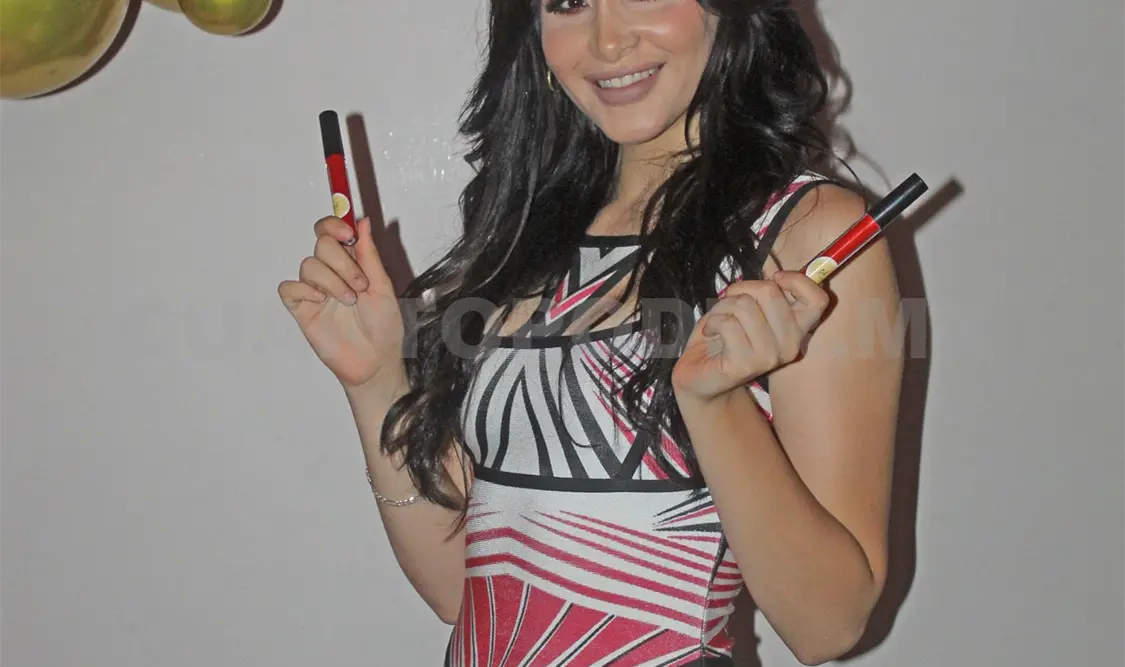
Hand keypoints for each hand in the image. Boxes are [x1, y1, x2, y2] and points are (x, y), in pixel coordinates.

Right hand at [278, 216, 404, 389]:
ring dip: (331, 281)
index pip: (331, 231)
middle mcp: (331, 273)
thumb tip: (362, 221)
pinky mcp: (302, 309)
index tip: (347, 235)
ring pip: (308, 265)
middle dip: (342, 262)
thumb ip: (369, 254)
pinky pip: (288, 288)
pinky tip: (320, 301)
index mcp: (351, 263)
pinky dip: (303, 289)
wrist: (376, 361)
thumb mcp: (382, 286)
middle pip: (321, 244)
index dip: (334, 225)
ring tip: (350, 301)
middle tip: (360, 285)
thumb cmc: (384, 327)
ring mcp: (314, 290)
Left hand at [671, 271, 829, 401]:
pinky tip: (711, 332)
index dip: (797, 280)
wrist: (702, 375)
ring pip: (744, 306)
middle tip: (731, 302)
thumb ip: (768, 292)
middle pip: (771, 292)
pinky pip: (727, 324)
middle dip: (742, 288)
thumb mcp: (752, 307)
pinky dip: (713, 321)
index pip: (818, 299)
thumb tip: (777, 269)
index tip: (774, 278)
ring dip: (723, 307)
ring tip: (719, 321)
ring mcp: (769, 357)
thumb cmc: (727, 335)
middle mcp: (790, 345)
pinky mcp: (744, 364)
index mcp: (799, 329)